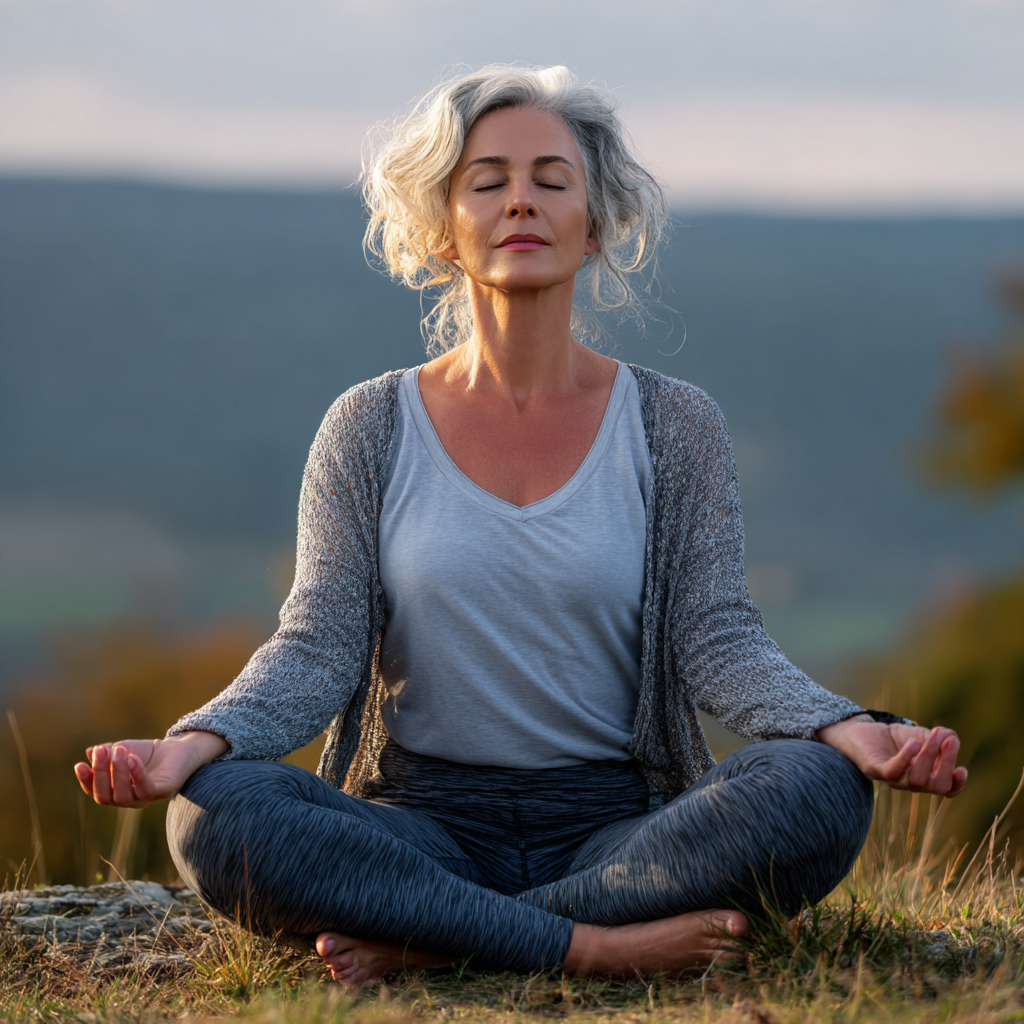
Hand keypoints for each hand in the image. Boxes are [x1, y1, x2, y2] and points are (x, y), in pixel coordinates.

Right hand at [74, 731, 227, 808]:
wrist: (178, 747)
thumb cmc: (147, 752)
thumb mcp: (122, 749)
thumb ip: (107, 753)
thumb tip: (89, 752)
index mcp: (115, 791)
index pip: (95, 791)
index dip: (86, 780)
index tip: (80, 765)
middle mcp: (128, 799)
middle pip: (105, 796)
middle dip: (100, 774)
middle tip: (101, 752)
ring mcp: (145, 798)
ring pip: (123, 796)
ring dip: (118, 773)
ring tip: (119, 752)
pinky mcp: (162, 792)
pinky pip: (146, 789)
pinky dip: (137, 775)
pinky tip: (133, 759)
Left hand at [816, 715, 966, 796]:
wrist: (861, 732)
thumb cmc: (893, 738)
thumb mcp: (920, 735)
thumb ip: (939, 737)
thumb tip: (952, 736)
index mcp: (925, 776)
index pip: (945, 789)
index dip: (957, 784)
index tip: (962, 769)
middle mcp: (911, 782)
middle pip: (936, 785)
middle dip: (946, 763)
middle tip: (950, 740)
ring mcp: (894, 779)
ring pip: (917, 779)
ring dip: (929, 755)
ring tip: (933, 735)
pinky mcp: (876, 770)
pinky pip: (893, 771)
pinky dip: (906, 758)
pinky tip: (914, 743)